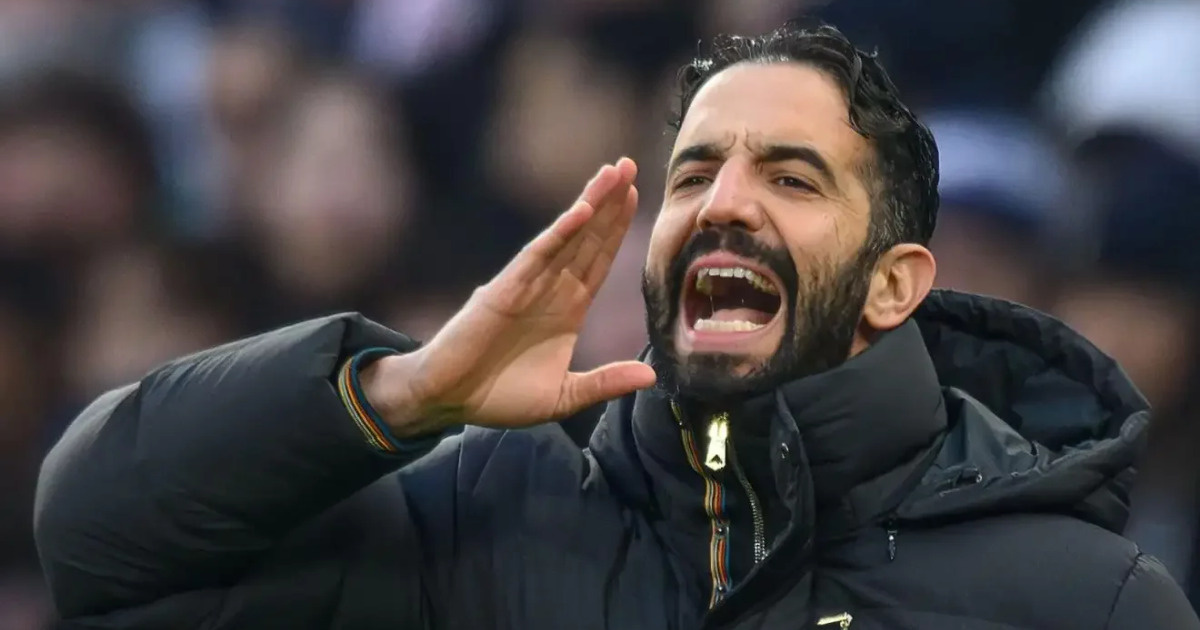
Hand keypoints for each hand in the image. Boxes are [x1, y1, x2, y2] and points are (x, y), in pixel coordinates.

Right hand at [364, 158, 656, 436]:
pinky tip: (582, 211)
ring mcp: (528, 285)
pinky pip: (538, 256)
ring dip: (591, 204)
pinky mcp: (505, 290)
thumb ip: (605, 383)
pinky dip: (560, 233)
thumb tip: (651, 377)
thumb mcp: (564, 396)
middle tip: (630, 164)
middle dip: (610, 203)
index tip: (636, 195)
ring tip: (612, 173)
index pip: (598, 260)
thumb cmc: (499, 397)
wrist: (449, 400)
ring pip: (567, 237)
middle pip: (588, 238)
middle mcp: (550, 289)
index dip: (617, 229)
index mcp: (567, 310)